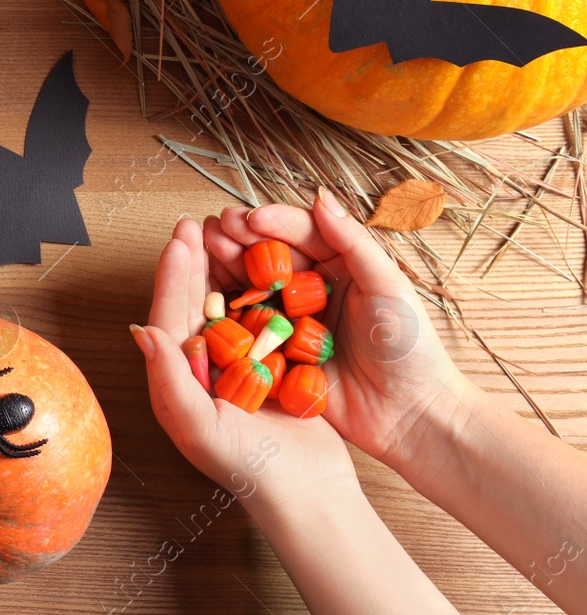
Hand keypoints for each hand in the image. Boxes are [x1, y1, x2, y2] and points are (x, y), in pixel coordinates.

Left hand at [135, 217, 358, 511]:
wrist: (310, 493)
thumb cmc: (248, 468)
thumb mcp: (199, 427)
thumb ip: (168, 379)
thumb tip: (141, 330)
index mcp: (177, 380)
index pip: (168, 316)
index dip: (172, 275)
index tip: (179, 239)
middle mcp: (202, 369)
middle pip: (192, 303)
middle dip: (192, 262)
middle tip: (195, 223)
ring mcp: (236, 366)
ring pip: (223, 305)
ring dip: (222, 269)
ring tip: (224, 234)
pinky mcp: (269, 366)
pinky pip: (258, 319)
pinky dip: (258, 289)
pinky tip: (263, 264)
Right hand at [201, 189, 477, 469]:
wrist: (411, 417)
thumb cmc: (411, 350)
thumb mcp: (389, 288)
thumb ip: (354, 243)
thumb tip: (320, 197)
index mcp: (341, 267)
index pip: (302, 233)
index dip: (273, 222)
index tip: (248, 218)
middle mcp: (312, 290)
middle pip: (269, 255)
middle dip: (240, 239)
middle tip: (215, 230)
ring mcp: (292, 322)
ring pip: (252, 287)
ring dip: (226, 268)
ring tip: (202, 252)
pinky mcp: (279, 354)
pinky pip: (247, 328)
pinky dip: (225, 311)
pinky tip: (205, 297)